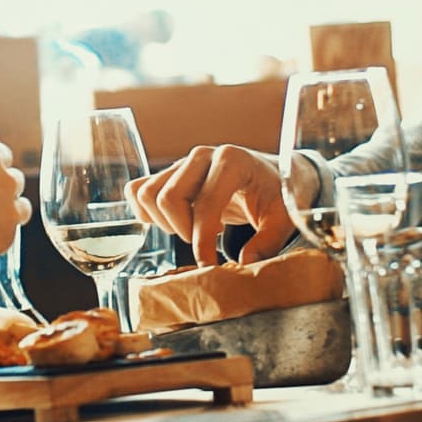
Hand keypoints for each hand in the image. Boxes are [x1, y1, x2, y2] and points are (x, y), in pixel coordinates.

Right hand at [125, 144, 319, 265]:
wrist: (273, 174)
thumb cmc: (277, 194)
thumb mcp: (283, 218)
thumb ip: (267, 243)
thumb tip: (243, 264)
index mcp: (232, 161)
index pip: (204, 204)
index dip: (201, 241)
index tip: (209, 266)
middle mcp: (203, 155)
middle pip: (168, 198)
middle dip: (182, 231)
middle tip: (203, 242)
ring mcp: (183, 162)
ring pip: (147, 193)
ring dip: (163, 222)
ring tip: (190, 230)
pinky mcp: (169, 172)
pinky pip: (138, 190)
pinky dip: (146, 212)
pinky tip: (173, 222)